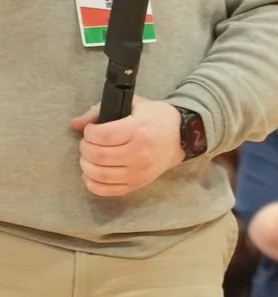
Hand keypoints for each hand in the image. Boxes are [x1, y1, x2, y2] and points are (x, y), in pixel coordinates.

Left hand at [70, 97, 187, 196]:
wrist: (184, 137)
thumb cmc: (158, 118)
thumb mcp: (135, 105)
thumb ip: (101, 111)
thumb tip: (74, 123)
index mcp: (138, 130)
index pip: (102, 135)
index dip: (89, 133)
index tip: (91, 130)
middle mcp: (138, 153)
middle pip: (98, 155)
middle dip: (85, 148)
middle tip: (87, 143)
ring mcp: (138, 171)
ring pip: (99, 174)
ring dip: (86, 165)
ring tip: (88, 157)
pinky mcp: (137, 184)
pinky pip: (106, 190)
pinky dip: (92, 183)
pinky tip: (91, 173)